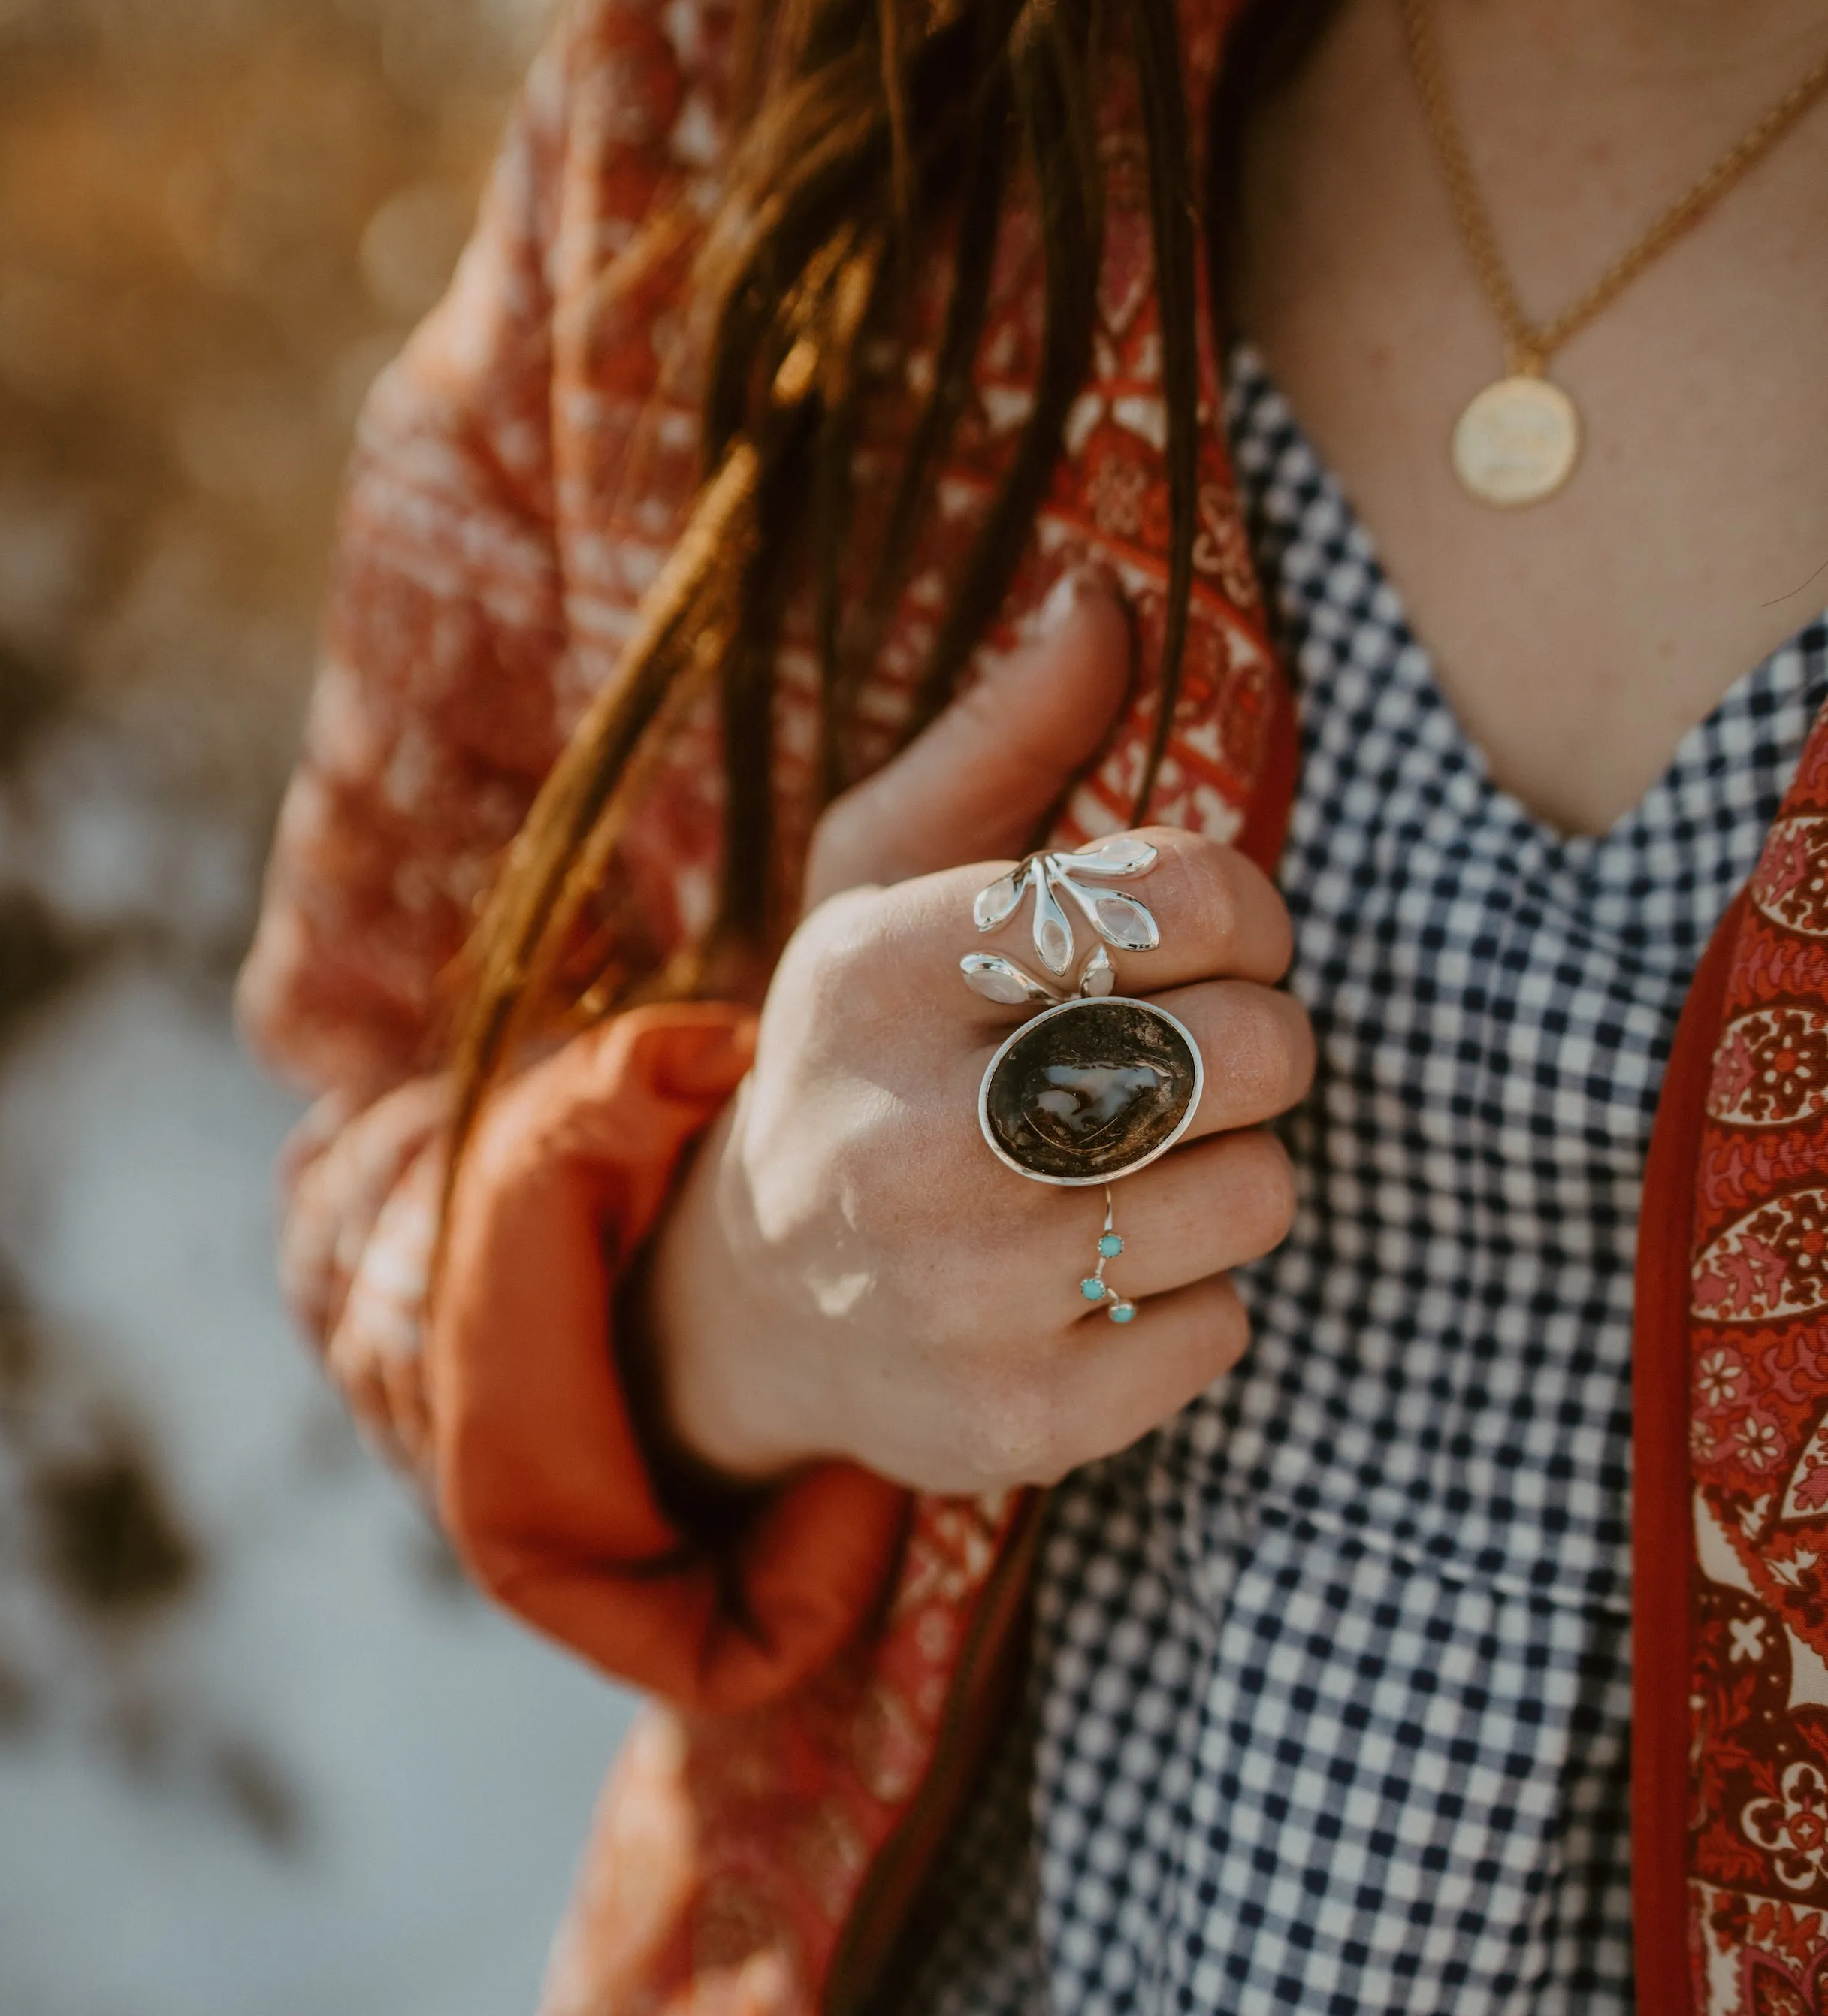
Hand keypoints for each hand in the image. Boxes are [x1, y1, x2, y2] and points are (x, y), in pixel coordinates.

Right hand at [642, 571, 1313, 1493]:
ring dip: (1236, 1170)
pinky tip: (1109, 1273)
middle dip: (1262, 1040)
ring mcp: (961, 1295)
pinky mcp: (1013, 1424)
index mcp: (881, 970)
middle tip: (1198, 1056)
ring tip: (1145, 1165)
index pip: (1185, 896)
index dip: (1247, 909)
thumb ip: (1006, 737)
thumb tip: (1108, 591)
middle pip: (1252, 1051)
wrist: (754, 1301)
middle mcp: (912, 1135)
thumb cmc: (859, 1052)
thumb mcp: (882, 876)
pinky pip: (1227, 1329)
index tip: (1215, 940)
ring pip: (1261, 1194)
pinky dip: (1200, 1296)